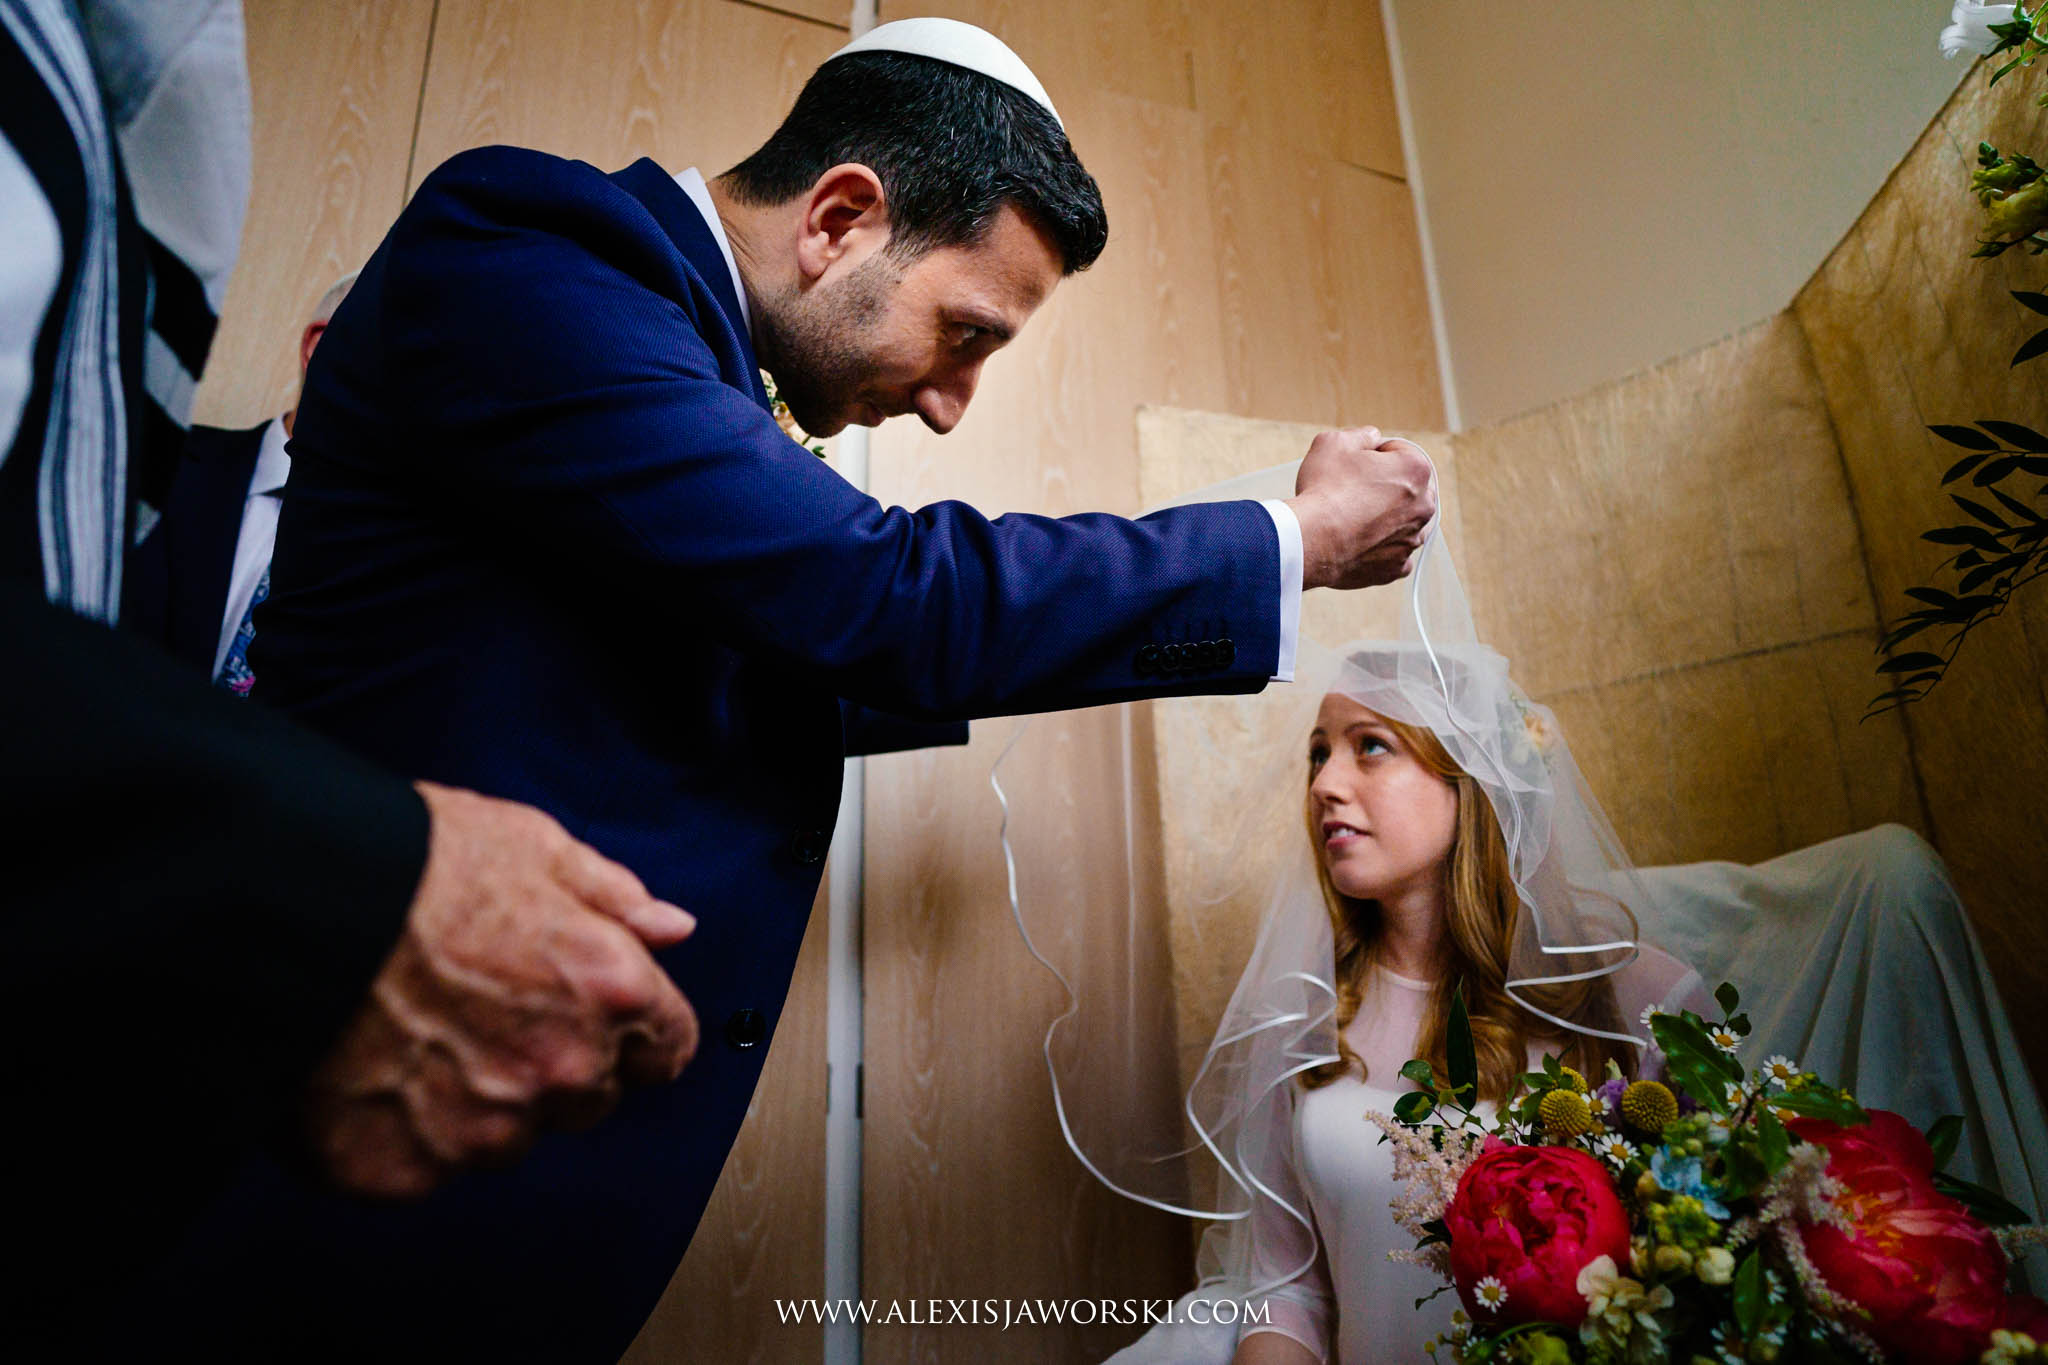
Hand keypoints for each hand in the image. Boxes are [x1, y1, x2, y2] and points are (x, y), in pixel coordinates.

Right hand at [302, 781, 699, 1196]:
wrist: (274, 908)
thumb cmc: (406, 861)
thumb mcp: (530, 844)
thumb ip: (613, 898)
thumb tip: (673, 930)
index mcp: (606, 992)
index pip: (665, 1051)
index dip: (632, 1029)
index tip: (591, 1013)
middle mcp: (557, 1074)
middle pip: (587, 1099)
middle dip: (551, 1063)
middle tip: (477, 1006)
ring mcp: (479, 1134)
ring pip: (505, 1138)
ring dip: (477, 1103)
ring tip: (410, 1031)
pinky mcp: (400, 1173)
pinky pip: (424, 1165)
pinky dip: (402, 1131)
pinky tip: (365, 1069)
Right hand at [1285, 426, 1438, 589]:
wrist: (1310, 540)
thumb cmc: (1323, 490)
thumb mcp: (1335, 442)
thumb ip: (1361, 435)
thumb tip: (1371, 438)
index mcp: (1416, 470)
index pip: (1399, 451)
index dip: (1372, 454)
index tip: (1353, 464)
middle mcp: (1424, 506)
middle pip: (1405, 488)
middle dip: (1383, 487)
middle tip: (1350, 491)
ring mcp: (1412, 540)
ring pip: (1401, 522)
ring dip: (1382, 518)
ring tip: (1349, 519)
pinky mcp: (1397, 567)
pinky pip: (1392, 553)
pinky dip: (1378, 549)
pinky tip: (1356, 542)